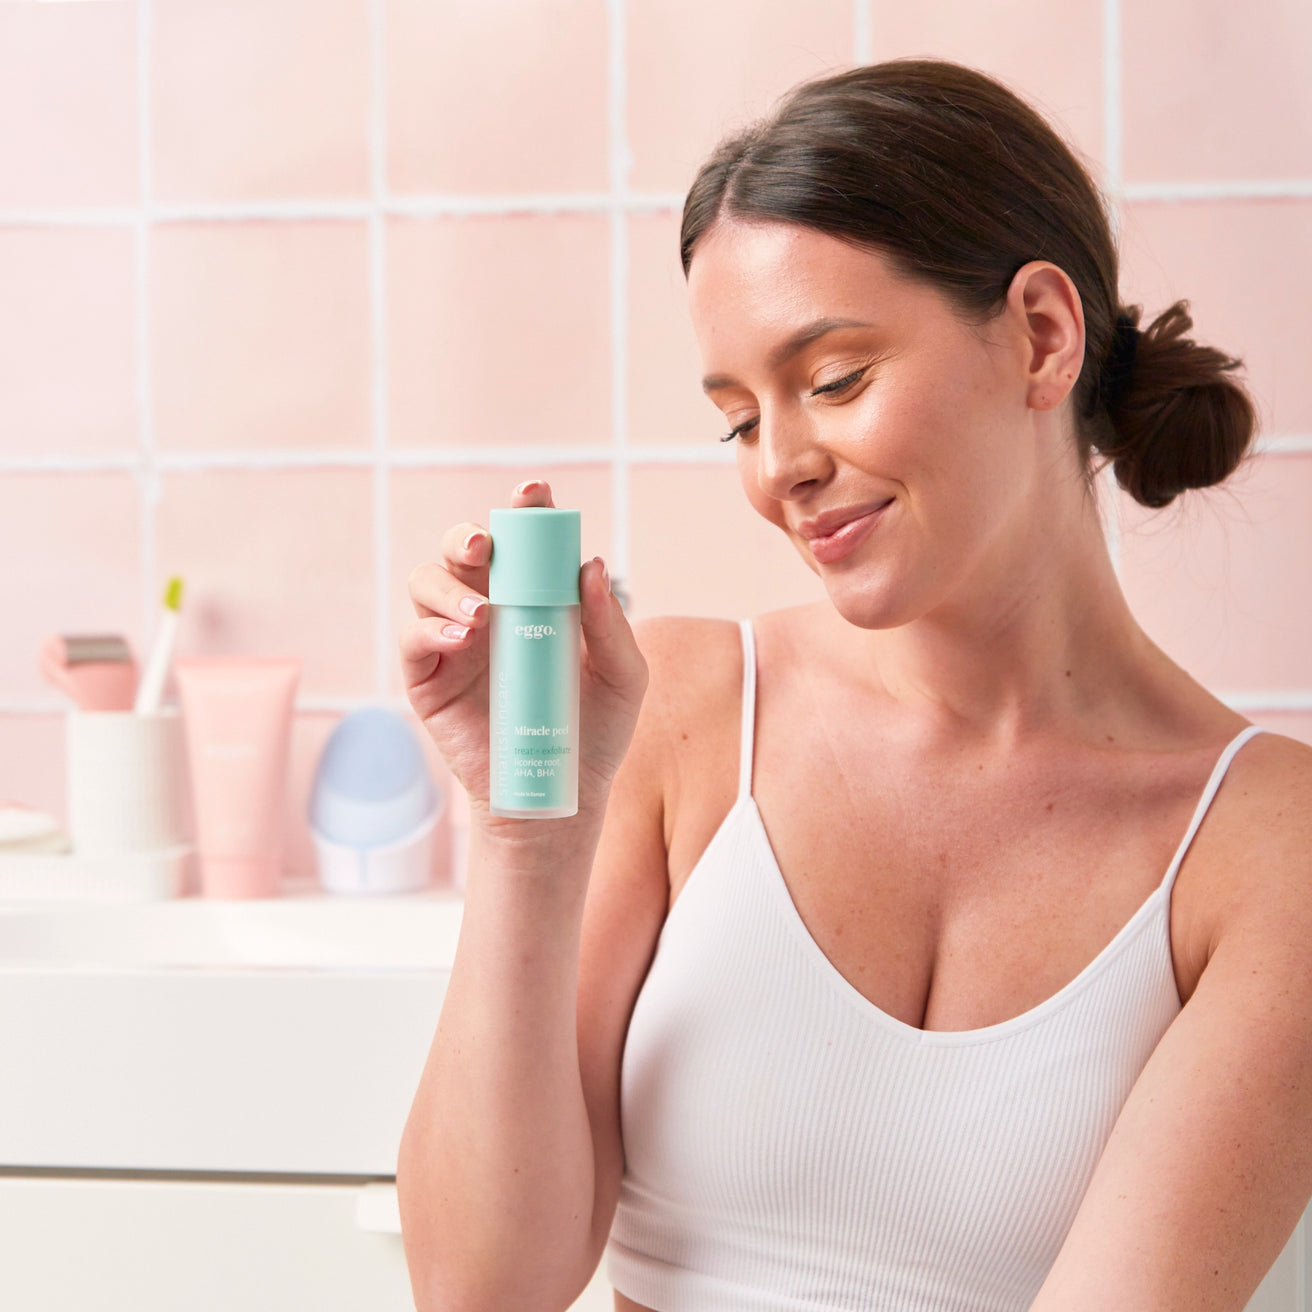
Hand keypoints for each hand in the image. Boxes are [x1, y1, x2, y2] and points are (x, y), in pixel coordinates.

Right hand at [399, 480, 649, 826]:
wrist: (560, 795)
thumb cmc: (593, 731)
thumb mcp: (622, 677)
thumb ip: (609, 624)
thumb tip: (591, 566)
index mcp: (536, 597)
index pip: (524, 541)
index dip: (524, 509)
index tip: (534, 494)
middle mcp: (490, 607)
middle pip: (461, 549)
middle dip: (469, 535)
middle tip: (487, 546)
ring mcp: (454, 640)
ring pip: (427, 582)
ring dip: (447, 585)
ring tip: (482, 613)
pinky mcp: (428, 678)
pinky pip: (413, 638)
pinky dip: (429, 628)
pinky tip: (461, 637)